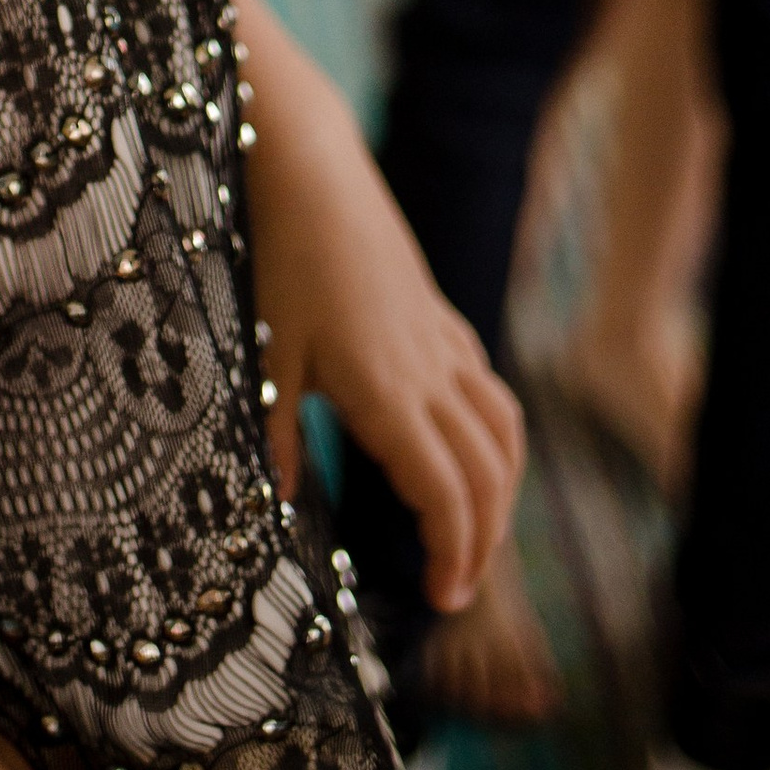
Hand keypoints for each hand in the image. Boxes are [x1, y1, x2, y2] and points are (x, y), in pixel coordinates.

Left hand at [235, 0, 522, 612]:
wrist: (310, 170)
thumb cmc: (278, 260)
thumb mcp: (265, 356)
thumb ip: (273, 440)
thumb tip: (276, 513)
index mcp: (388, 393)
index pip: (445, 495)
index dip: (453, 554)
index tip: (441, 599)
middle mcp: (431, 372)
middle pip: (487, 474)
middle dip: (484, 541)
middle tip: (457, 591)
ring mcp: (442, 341)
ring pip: (503, 431)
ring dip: (500, 492)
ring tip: (473, 539)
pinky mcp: (438, 319)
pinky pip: (487, 389)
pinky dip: (493, 436)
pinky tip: (466, 454)